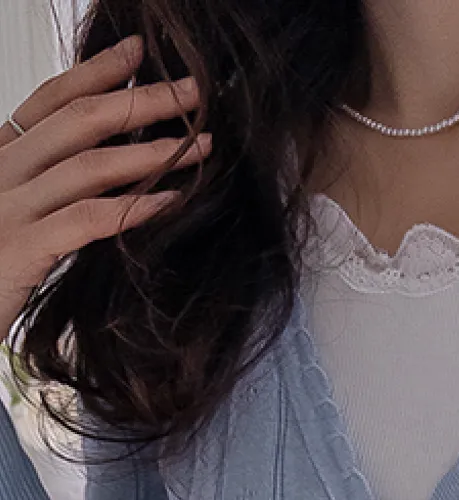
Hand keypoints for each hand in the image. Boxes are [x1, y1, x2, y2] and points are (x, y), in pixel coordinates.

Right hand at [0, 33, 211, 342]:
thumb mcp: (15, 211)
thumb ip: (49, 185)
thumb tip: (111, 164)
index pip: (51, 99)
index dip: (96, 72)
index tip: (139, 53)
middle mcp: (1, 171)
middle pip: (80, 121)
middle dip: (142, 101)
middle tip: (193, 91)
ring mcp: (10, 208)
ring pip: (90, 165)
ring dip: (153, 152)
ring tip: (200, 146)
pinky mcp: (22, 249)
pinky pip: (88, 218)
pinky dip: (134, 206)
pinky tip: (171, 200)